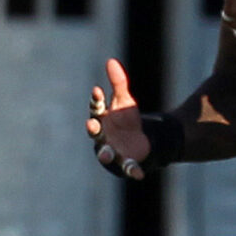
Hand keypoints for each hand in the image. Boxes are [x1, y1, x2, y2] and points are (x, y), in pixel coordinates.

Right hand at [86, 59, 153, 181]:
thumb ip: (118, 83)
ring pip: (106, 154)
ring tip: (107, 154)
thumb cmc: (127, 120)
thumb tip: (111, 61)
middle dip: (93, 129)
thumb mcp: (124, 101)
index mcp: (102, 120)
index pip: (96, 109)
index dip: (96, 101)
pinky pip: (128, 168)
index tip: (98, 91)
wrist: (143, 140)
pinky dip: (133, 171)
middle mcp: (103, 137)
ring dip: (105, 154)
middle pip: (95, 134)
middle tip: (91, 124)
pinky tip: (139, 174)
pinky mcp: (127, 163)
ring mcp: (114, 151)